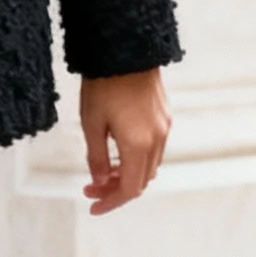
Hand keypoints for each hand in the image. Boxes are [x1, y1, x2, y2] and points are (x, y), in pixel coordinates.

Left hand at [80, 69, 170, 214]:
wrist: (126, 49)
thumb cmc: (103, 84)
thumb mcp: (91, 123)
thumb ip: (97, 157)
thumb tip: (100, 182)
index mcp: (138, 144)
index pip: (130, 189)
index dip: (111, 202)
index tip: (92, 207)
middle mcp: (157, 139)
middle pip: (141, 180)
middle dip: (116, 190)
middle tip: (90, 189)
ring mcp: (164, 127)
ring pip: (149, 165)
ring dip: (127, 174)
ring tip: (102, 172)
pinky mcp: (165, 116)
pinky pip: (154, 148)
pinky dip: (136, 159)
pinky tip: (117, 153)